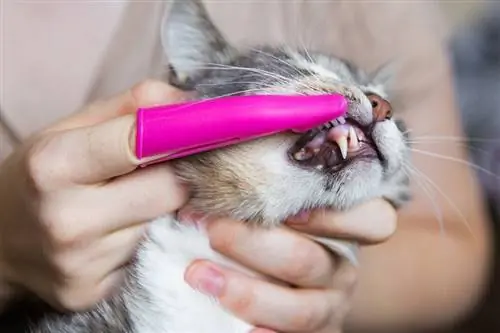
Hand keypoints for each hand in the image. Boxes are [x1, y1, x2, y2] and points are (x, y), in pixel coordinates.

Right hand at [0, 80, 188, 310]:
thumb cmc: (37, 177)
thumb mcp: (67, 129)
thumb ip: (129, 108)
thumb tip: (187, 103)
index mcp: (55, 165)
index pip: (143, 142)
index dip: (180, 135)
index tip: (203, 130)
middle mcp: (68, 219)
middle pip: (169, 190)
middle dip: (177, 175)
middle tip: (163, 168)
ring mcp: (83, 264)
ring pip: (164, 224)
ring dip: (161, 209)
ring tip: (130, 201)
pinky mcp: (94, 293)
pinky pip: (149, 254)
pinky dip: (148, 238)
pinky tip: (122, 231)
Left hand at [183, 199, 396, 332]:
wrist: (285, 283)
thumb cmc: (274, 230)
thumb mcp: (280, 206)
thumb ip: (266, 185)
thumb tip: (211, 160)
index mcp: (344, 230)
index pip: (372, 221)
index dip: (332, 215)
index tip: (284, 207)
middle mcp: (342, 269)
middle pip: (307, 261)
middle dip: (252, 244)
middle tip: (211, 227)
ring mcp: (329, 308)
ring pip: (299, 309)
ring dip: (245, 292)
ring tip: (199, 274)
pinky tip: (241, 329)